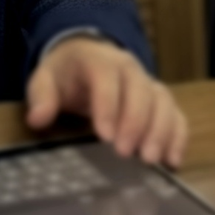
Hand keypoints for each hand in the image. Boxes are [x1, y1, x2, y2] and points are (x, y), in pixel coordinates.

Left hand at [26, 37, 187, 167]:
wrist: (84, 54)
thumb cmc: (65, 71)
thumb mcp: (44, 78)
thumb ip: (41, 97)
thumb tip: (36, 119)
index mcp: (97, 59)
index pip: (106, 79)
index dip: (107, 107)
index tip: (104, 136)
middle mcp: (128, 67)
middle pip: (140, 91)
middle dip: (136, 123)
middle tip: (126, 154)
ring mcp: (147, 81)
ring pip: (163, 102)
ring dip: (161, 132)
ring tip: (150, 160)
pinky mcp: (159, 98)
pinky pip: (176, 114)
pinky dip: (178, 136)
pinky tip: (172, 160)